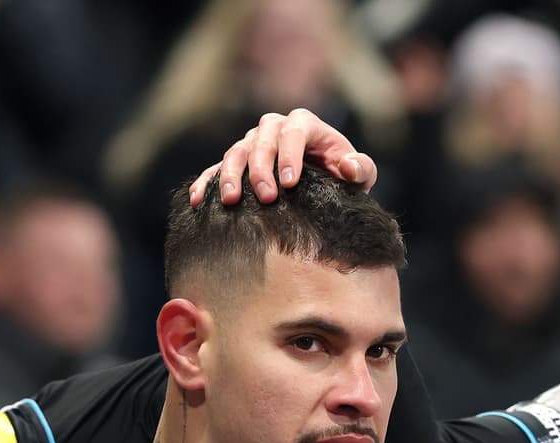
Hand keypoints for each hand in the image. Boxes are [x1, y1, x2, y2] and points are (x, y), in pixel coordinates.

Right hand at [188, 107, 377, 207]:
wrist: (325, 190)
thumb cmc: (343, 179)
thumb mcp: (360, 175)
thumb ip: (361, 169)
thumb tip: (349, 166)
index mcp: (306, 124)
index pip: (294, 132)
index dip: (290, 155)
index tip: (290, 183)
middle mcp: (275, 128)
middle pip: (262, 140)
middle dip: (261, 168)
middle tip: (266, 197)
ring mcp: (253, 143)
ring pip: (236, 151)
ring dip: (231, 175)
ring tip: (230, 201)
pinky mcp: (237, 163)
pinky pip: (216, 168)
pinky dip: (206, 182)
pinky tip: (198, 201)